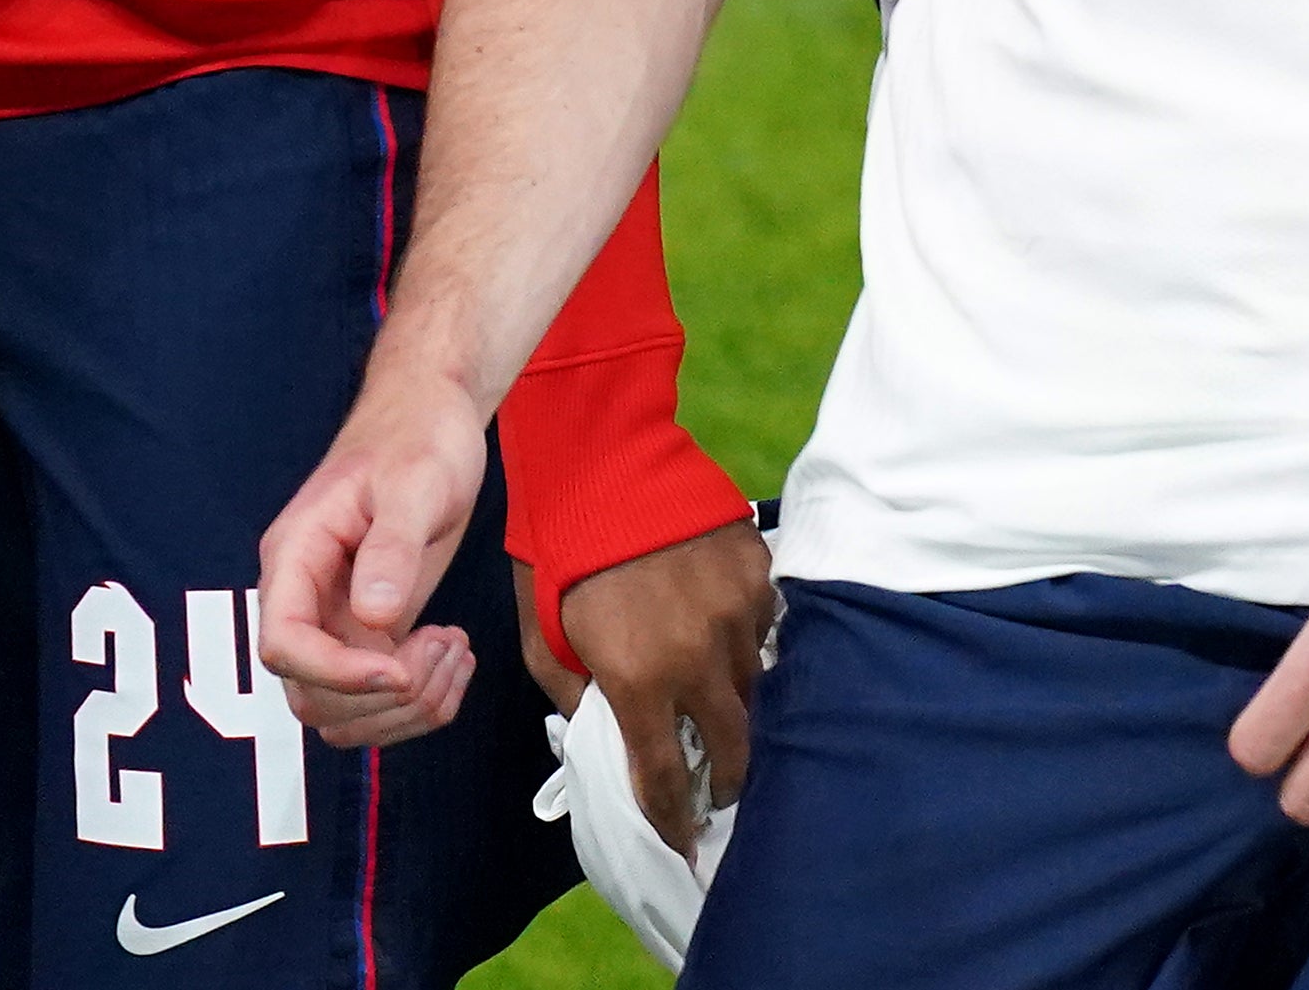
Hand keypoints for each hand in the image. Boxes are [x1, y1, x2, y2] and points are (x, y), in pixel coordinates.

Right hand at [258, 368, 492, 748]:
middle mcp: (305, 600)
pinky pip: (377, 700)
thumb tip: (372, 615)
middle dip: (383, 696)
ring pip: (342, 712)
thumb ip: (392, 548)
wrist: (431, 418)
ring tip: (456, 649)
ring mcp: (335, 622)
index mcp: (295, 560)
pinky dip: (421, 697)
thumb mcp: (415, 483)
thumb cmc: (418, 438)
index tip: (401, 668)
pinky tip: (456, 653)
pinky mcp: (369, 632)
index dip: (338, 672)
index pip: (284, 645)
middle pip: (310, 696)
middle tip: (444, 643)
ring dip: (406, 706)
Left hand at [535, 520, 770, 852]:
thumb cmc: (559, 556)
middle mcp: (699, 653)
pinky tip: (727, 640)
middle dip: (727, 779)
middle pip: (732, 742)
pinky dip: (747, 644)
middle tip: (720, 793)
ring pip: (754, 685)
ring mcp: (738, 610)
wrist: (603, 463)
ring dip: (737, 707)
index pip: (665, 777)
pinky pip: (764, 628)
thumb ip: (578, 698)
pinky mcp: (759, 572)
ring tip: (723, 715)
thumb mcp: (544, 642)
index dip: (674, 819)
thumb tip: (607, 733)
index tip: (680, 844)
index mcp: (639, 677)